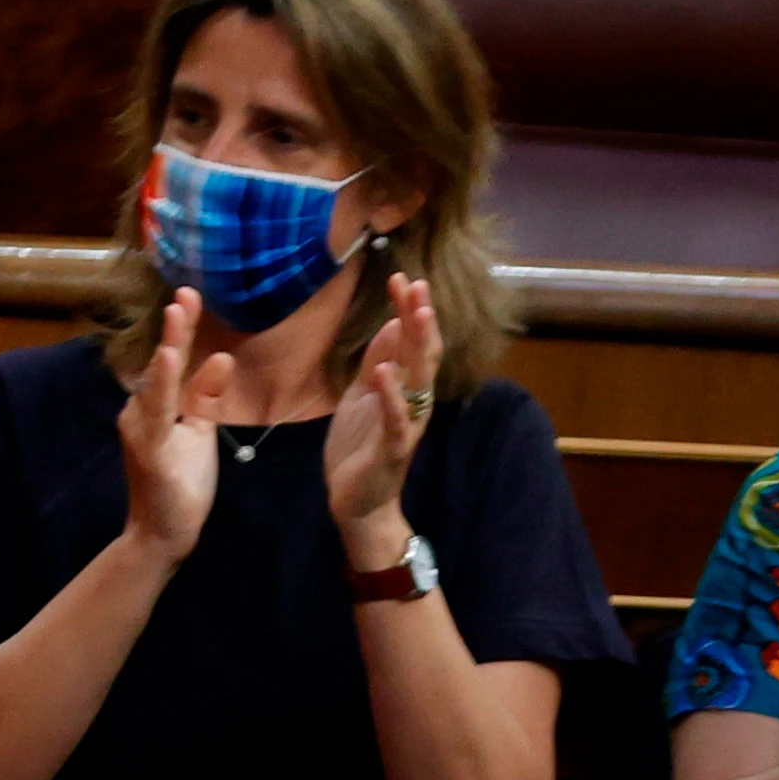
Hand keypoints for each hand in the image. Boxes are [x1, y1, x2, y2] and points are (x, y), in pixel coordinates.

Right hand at [117, 287, 235, 565]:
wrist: (163, 534)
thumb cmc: (181, 485)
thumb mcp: (199, 435)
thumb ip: (204, 398)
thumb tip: (220, 358)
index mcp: (155, 406)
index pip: (172, 361)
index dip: (181, 329)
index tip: (190, 295)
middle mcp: (139, 411)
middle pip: (162, 363)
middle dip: (176, 329)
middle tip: (186, 292)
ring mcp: (140, 430)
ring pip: (156, 382)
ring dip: (168, 348)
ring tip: (179, 316)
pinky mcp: (148, 450)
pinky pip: (157, 413)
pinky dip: (163, 385)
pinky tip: (171, 362)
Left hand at [329, 267, 447, 546]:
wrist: (358, 502)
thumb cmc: (361, 446)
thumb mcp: (363, 396)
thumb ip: (378, 364)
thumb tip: (390, 326)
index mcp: (402, 389)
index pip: (410, 342)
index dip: (407, 311)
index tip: (402, 277)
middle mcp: (412, 403)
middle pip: (420, 354)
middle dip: (419, 319)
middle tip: (416, 284)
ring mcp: (405, 425)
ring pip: (418, 381)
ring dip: (415, 347)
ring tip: (413, 315)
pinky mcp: (392, 448)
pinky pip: (395, 418)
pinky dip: (391, 395)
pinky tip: (383, 371)